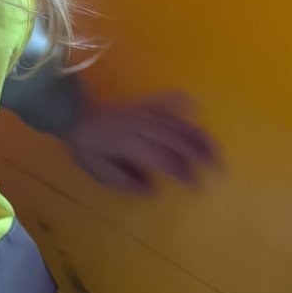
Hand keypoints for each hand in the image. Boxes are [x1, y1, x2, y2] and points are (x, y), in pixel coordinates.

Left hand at [67, 91, 217, 193]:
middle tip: (218, 169)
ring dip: (198, 136)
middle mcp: (143, 127)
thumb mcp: (99, 170)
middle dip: (201, 154)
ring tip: (215, 149)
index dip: (183, 172)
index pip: (165, 158)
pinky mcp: (142, 106)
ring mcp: (144, 113)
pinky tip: (194, 105)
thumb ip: (125, 181)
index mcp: (132, 144)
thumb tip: (152, 189)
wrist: (72, 114)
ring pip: (177, 123)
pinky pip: (165, 103)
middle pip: (178, 139)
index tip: (196, 185)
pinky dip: (180, 103)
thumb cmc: (86, 146)